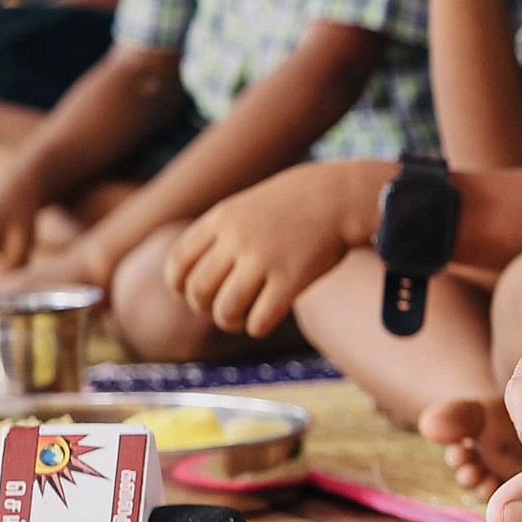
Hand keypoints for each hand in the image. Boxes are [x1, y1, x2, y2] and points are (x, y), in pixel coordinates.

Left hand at [167, 159, 388, 337]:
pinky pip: (259, 319)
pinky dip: (256, 327)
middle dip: (203, 308)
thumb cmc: (298, 202)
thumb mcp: (249, 204)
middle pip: (198, 290)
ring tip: (240, 320)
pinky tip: (264, 321)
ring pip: (225, 309)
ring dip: (229, 322)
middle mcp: (237, 238)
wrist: (342, 194)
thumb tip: (196, 273)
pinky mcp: (292, 278)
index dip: (178, 286)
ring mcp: (264, 258)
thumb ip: (221, 232)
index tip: (190, 295)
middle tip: (222, 308)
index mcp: (222, 217)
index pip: (178, 262)